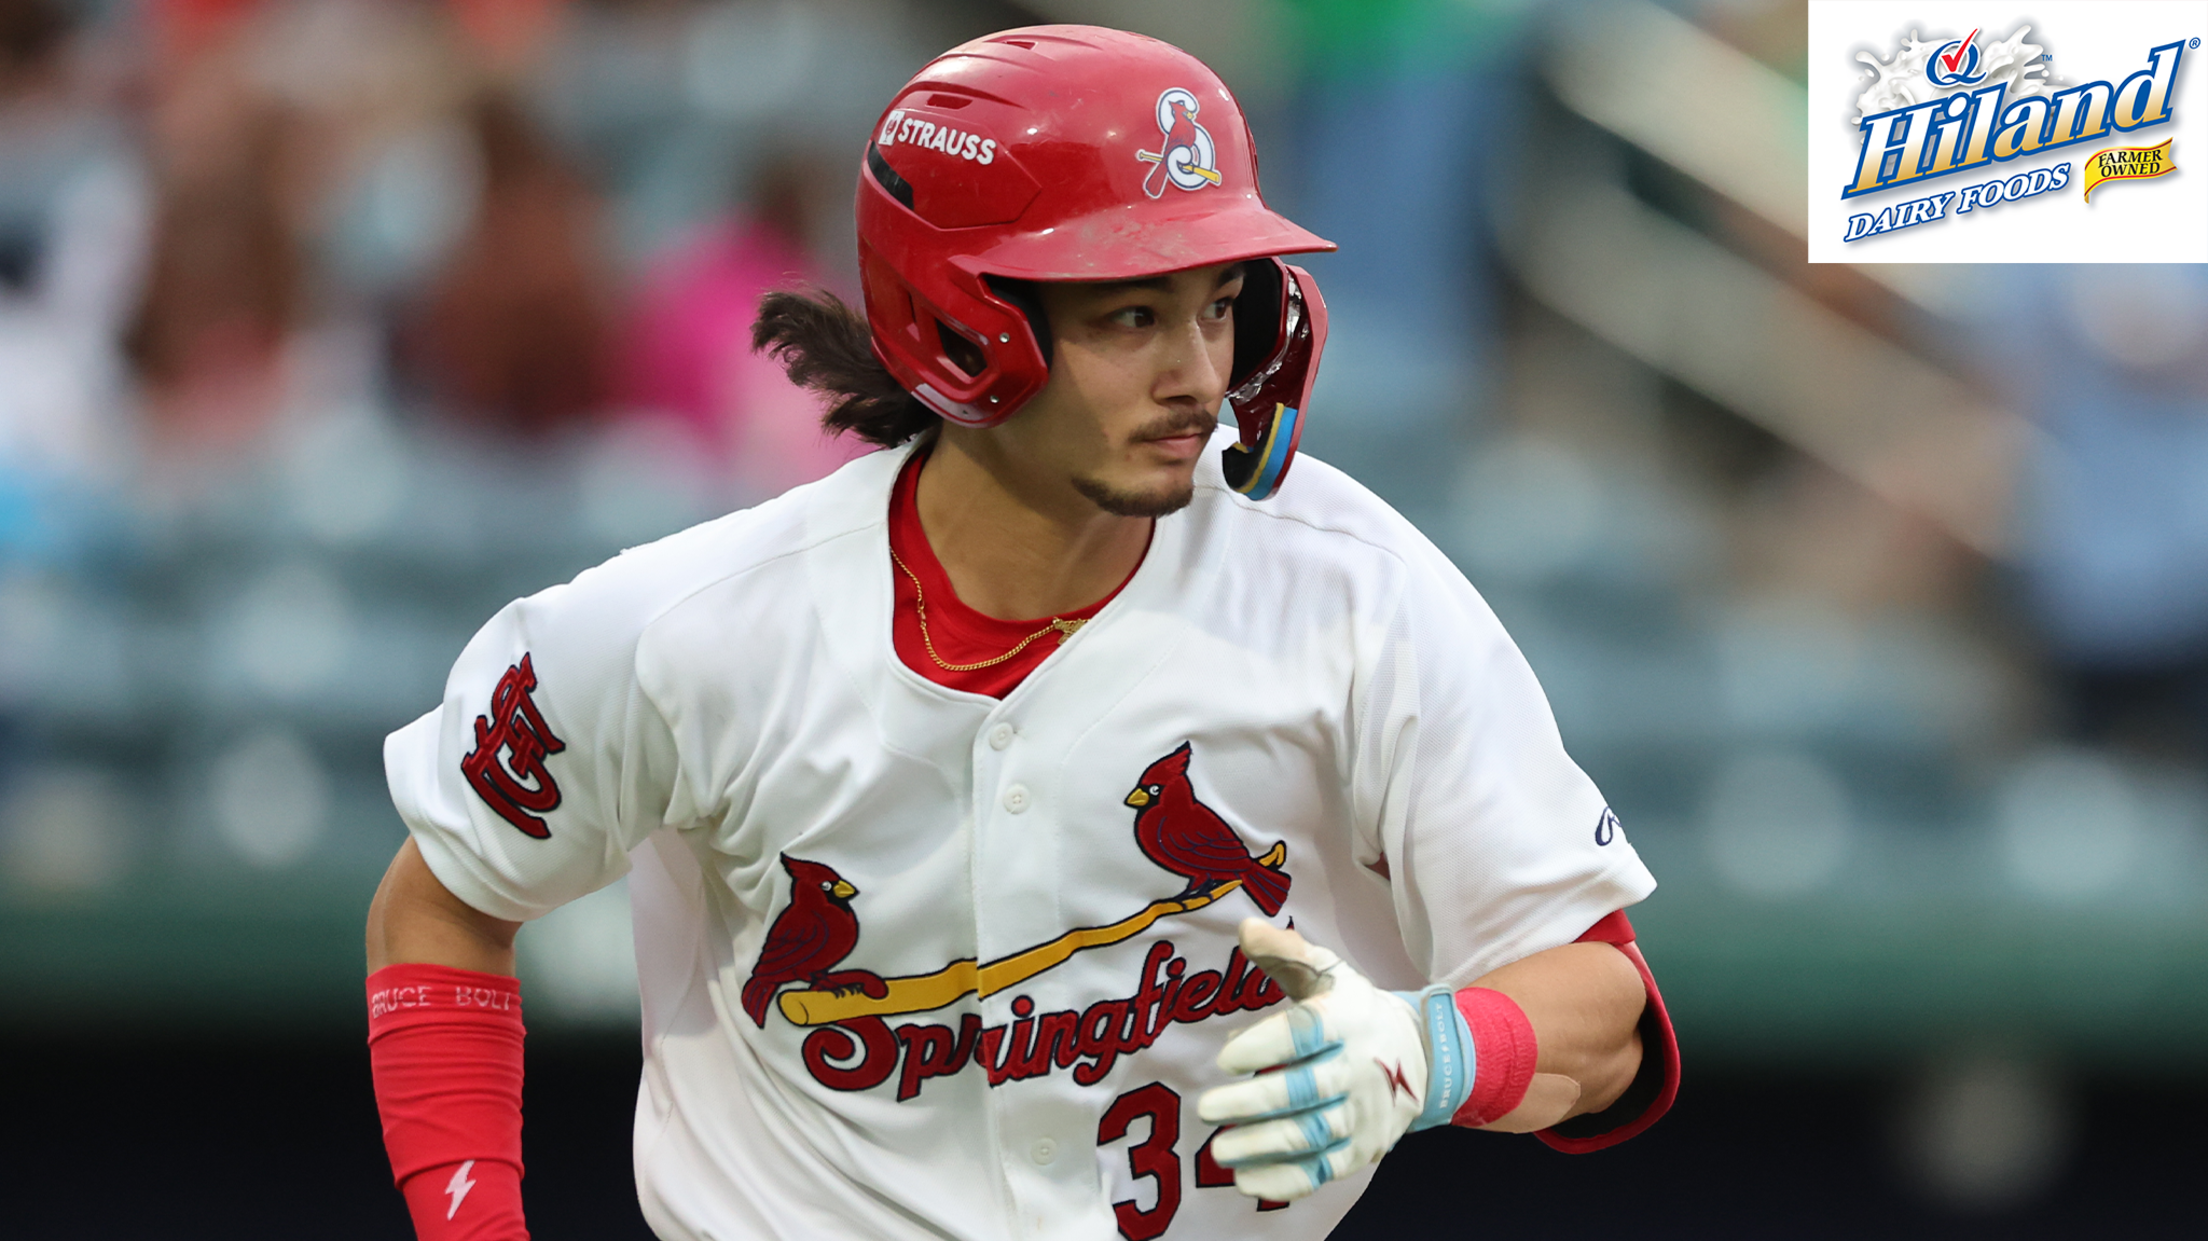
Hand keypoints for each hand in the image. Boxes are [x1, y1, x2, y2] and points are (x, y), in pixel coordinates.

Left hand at [1194, 920, 1474, 1200]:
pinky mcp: (1363, 1149)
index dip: (1266, 1044)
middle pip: (1306, 1090)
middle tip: (1208, 1107)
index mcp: (1348, 1018)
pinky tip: (1247, 1178)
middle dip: (1255, 1102)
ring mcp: (1365, 1113)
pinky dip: (1287, 1180)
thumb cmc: (1352, 1010)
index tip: (1225, 1056)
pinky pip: (1324, 1171)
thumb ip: (1285, 952)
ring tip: (1220, 1149)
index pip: (1308, 1032)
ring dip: (1264, 1145)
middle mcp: (1361, 1067)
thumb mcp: (1328, 973)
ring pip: (1314, 1135)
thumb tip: (1245, 927)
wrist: (1420, 1055)